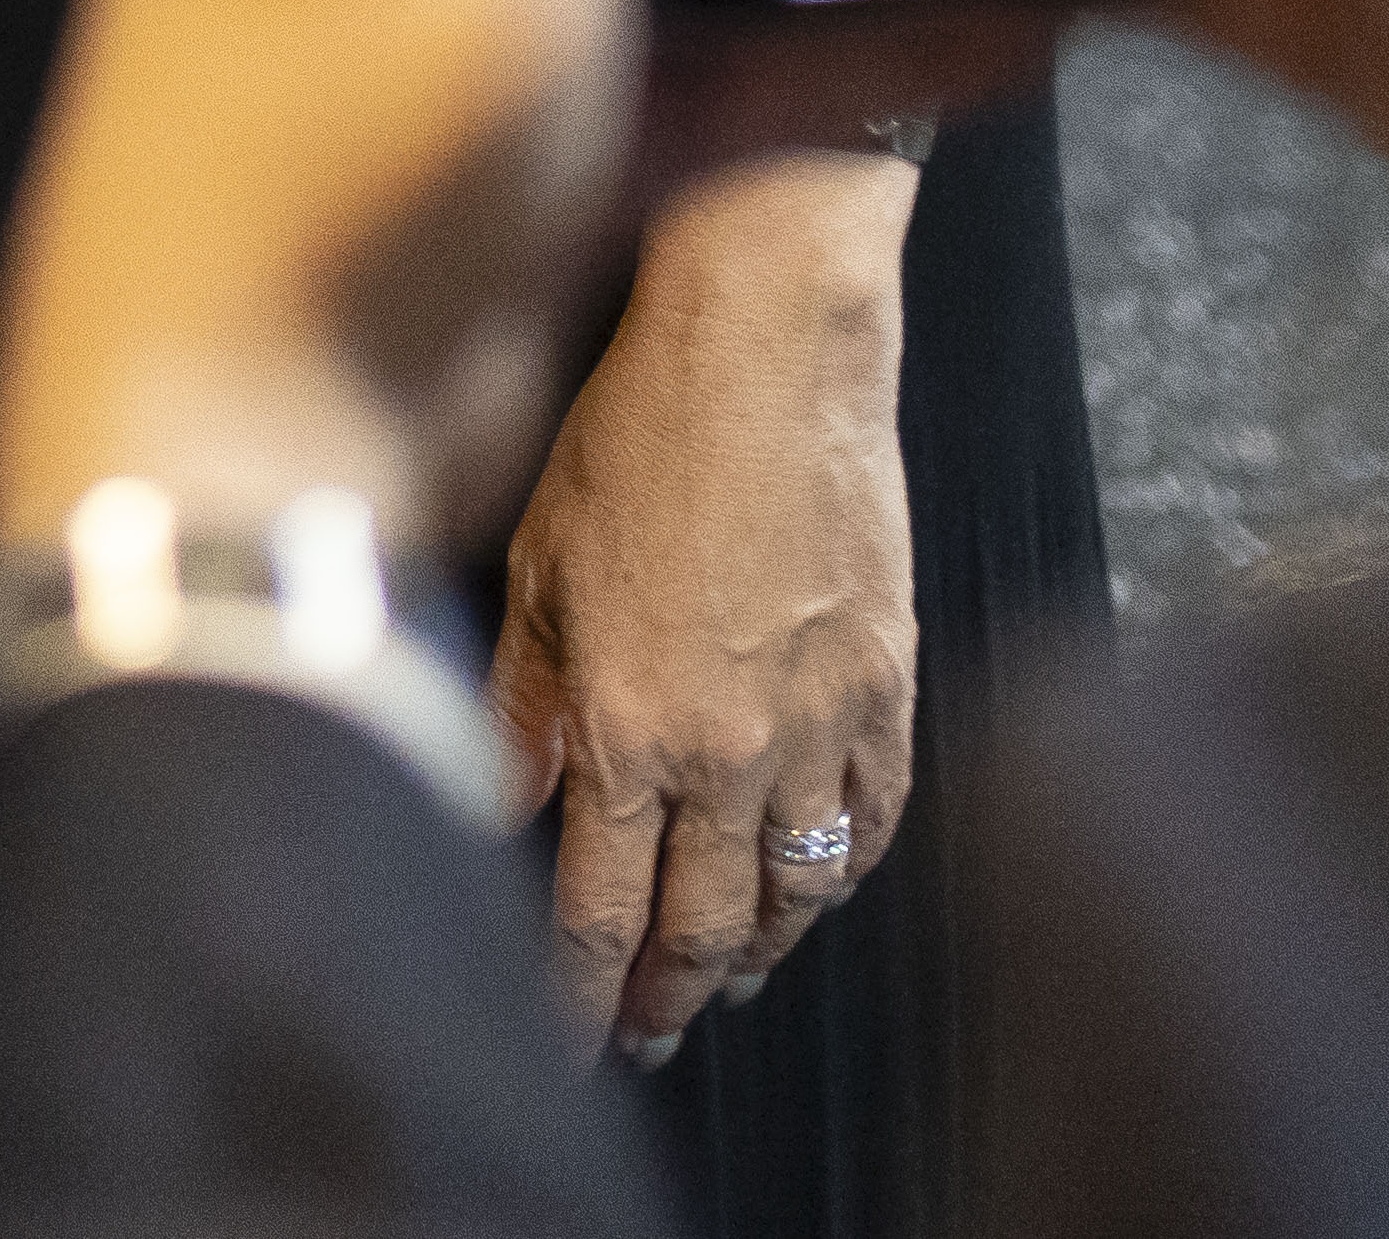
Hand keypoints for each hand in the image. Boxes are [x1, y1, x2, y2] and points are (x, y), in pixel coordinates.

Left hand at [504, 152, 915, 1061]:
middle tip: (643, 1034)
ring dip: (755, 959)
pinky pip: (872, 826)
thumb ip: (521, 706)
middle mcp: (727, 751)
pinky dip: (841, 880)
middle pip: (699, 930)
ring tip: (724, 988)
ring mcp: (819, 727)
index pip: (595, 912)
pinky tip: (812, 895)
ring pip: (791, 897)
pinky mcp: (888, 688)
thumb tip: (500, 809)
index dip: (577, 993)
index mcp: (623, 728)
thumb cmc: (638, 436)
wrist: (769, 350)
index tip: (565, 1038)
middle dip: (664, 999)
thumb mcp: (537, 567)